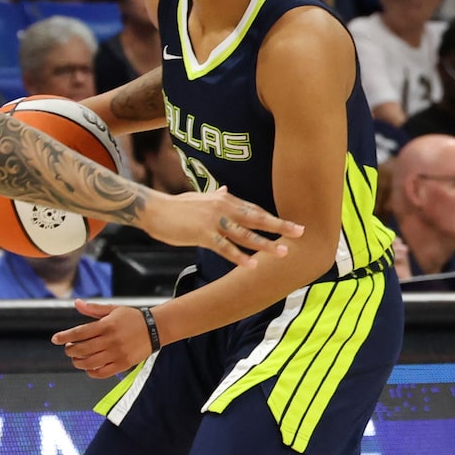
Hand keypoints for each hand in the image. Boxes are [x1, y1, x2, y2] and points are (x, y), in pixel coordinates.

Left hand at [51, 301, 151, 377]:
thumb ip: (94, 309)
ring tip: (76, 359)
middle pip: (82, 349)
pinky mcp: (122, 364)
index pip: (79, 332)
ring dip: (78, 362)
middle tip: (69, 348)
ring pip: (89, 362)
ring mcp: (116, 353)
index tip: (55, 339)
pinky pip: (102, 372)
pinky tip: (89, 367)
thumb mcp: (113, 309)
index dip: (65, 337)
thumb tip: (77, 303)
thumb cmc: (132, 318)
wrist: (156, 328)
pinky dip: (91, 372)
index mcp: (106, 325)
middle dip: (70, 350)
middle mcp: (110, 340)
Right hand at [137, 185, 299, 265]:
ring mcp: (214, 221)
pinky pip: (224, 248)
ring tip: (282, 252)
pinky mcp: (202, 234)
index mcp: (225, 200)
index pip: (255, 210)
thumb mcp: (200, 197)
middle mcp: (223, 208)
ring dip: (265, 244)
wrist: (154, 209)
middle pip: (257, 218)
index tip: (291, 223)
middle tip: (300, 232)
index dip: (274, 217)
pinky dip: (239, 257)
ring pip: (245, 234)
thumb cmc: (177, 207)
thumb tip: (225, 190)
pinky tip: (251, 265)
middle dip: (280, 226)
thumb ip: (215, 196)